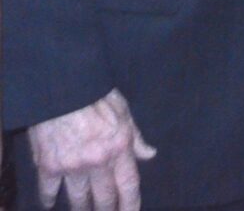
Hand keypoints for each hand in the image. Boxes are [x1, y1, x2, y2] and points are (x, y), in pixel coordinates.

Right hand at [27, 88, 155, 210]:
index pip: (129, 185)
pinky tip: (51, 204)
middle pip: (105, 197)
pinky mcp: (49, 166)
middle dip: (107, 210)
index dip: (131, 204)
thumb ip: (136, 138)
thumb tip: (150, 154)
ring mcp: (72, 166)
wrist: (64, 89)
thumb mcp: (125, 113)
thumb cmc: (97, 97)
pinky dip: (49, 199)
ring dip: (82, 209)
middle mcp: (97, 162)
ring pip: (78, 199)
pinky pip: (49, 191)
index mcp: (119, 148)